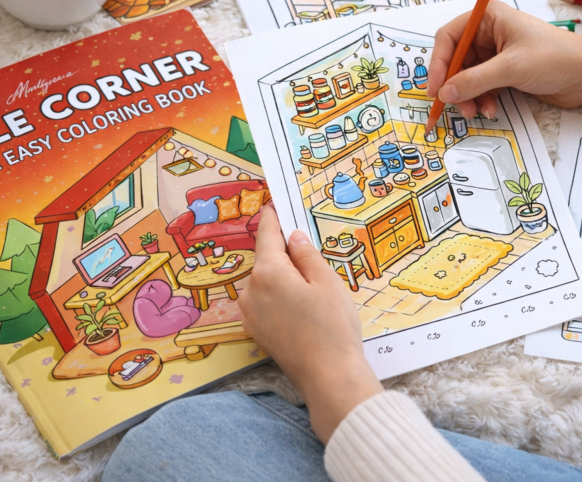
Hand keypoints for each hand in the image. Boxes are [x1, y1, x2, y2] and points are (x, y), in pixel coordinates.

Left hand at [240, 206, 383, 442]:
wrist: (328, 377)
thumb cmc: (332, 327)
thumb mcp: (326, 281)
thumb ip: (306, 253)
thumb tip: (293, 237)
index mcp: (267, 272)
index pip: (267, 234)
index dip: (273, 217)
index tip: (273, 204)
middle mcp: (250, 290)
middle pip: (266, 259)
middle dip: (285, 254)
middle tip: (313, 257)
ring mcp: (249, 313)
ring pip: (265, 281)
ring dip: (283, 278)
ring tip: (314, 292)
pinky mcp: (255, 330)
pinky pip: (264, 301)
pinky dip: (279, 297)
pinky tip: (303, 309)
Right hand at [427, 0, 581, 118]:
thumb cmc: (555, 57)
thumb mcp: (511, 68)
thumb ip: (474, 80)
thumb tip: (445, 93)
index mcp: (488, 17)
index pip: (449, 37)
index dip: (439, 63)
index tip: (436, 88)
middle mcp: (489, 33)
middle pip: (456, 60)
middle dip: (455, 85)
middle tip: (456, 106)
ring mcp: (496, 53)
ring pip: (467, 77)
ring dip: (469, 96)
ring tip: (477, 112)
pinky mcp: (505, 72)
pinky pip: (481, 86)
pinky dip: (482, 99)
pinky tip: (491, 110)